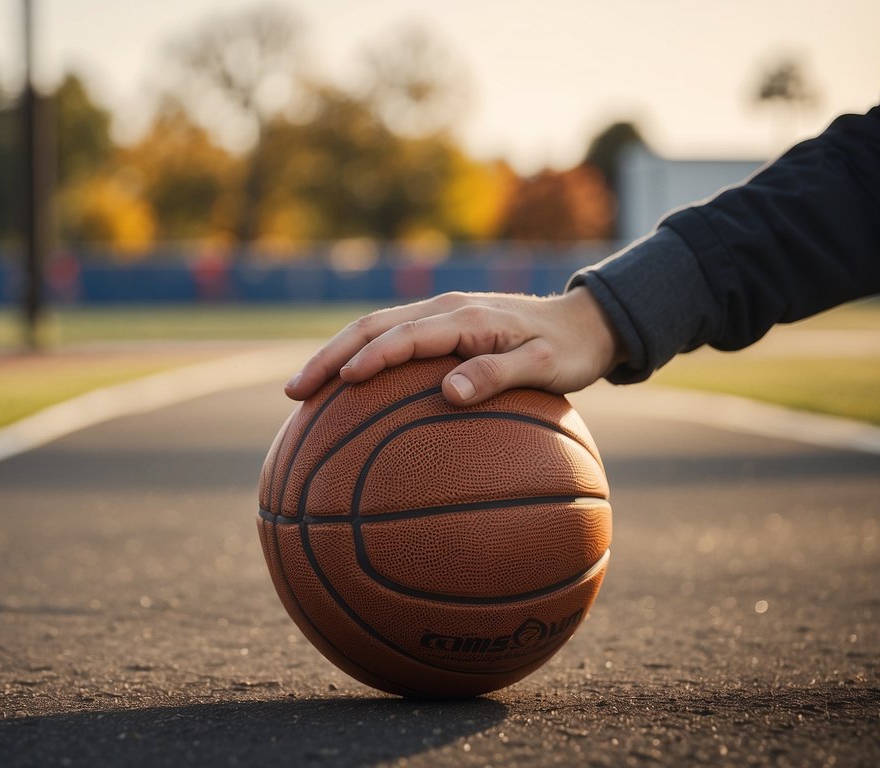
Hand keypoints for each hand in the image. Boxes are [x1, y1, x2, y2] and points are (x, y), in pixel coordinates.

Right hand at [284, 288, 625, 404]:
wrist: (585, 322)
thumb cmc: (569, 351)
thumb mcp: (546, 367)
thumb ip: (499, 375)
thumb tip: (450, 395)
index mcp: (465, 316)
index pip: (405, 335)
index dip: (371, 358)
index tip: (341, 383)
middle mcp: (444, 308)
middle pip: (371, 327)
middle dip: (328, 356)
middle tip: (294, 390)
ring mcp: (439, 315)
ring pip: (372, 330)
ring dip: (333, 355)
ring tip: (301, 389)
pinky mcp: (440, 326)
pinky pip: (389, 339)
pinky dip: (357, 358)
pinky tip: (340, 389)